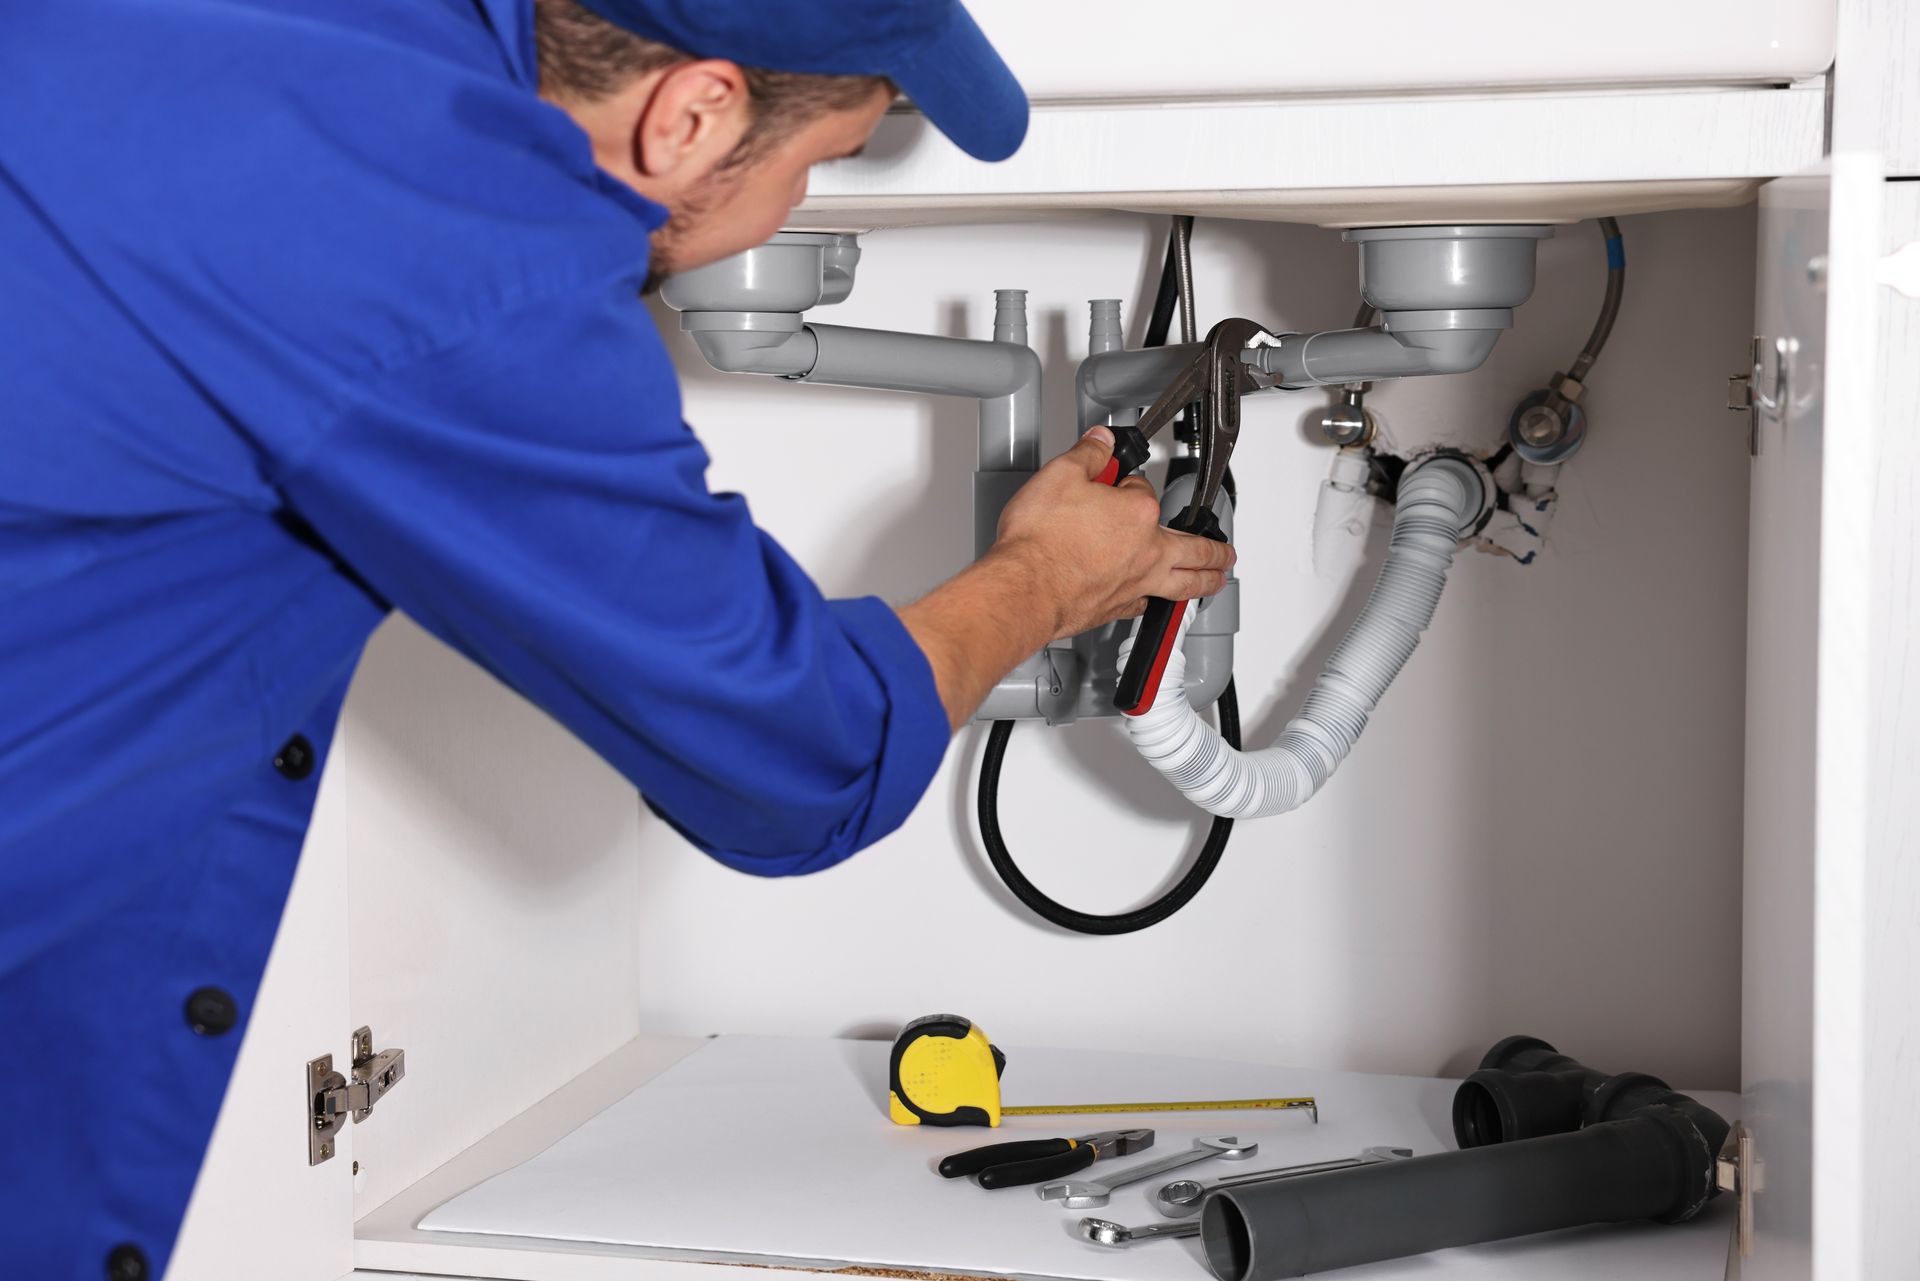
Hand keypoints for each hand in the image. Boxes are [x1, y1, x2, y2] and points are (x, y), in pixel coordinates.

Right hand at [988, 427, 1235, 639]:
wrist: (1024, 588)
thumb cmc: (1040, 541)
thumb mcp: (1060, 476)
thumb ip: (1088, 455)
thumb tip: (1102, 441)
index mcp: (1138, 513)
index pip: (1143, 491)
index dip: (1126, 484)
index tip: (1112, 482)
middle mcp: (1145, 552)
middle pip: (1193, 549)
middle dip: (1213, 550)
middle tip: (1226, 553)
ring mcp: (1133, 584)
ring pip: (1182, 585)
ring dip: (1204, 582)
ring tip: (1215, 582)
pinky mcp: (1114, 609)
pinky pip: (1146, 605)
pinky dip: (1155, 602)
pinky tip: (1151, 602)